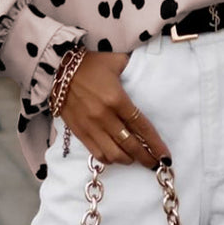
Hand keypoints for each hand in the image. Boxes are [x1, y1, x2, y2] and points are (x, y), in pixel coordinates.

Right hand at [57, 50, 171, 168]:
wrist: (57, 68)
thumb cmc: (90, 63)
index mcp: (117, 99)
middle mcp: (104, 117)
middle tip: (155, 164)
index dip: (155, 144)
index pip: (141, 127)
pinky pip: (96, 153)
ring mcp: (90, 126)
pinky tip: (117, 157)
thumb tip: (147, 70)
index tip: (165, 156)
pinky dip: (109, 159)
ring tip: (136, 159)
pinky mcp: (79, 131)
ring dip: (128, 160)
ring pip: (113, 154)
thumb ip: (133, 67)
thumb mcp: (116, 60)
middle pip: (130, 145)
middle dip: (146, 157)